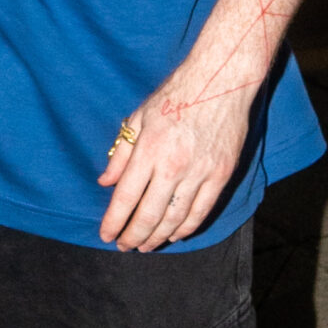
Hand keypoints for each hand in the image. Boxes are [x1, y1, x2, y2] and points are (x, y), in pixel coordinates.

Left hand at [97, 79, 256, 251]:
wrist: (222, 80)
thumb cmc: (177, 95)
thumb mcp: (140, 117)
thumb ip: (122, 153)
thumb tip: (105, 182)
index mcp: (149, 150)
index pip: (125, 197)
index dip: (114, 221)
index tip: (106, 235)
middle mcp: (173, 165)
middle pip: (149, 214)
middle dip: (133, 236)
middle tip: (124, 246)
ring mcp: (200, 172)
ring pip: (175, 218)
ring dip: (157, 237)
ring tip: (145, 246)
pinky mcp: (221, 174)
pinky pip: (201, 211)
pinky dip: (186, 228)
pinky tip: (174, 235)